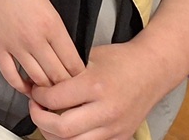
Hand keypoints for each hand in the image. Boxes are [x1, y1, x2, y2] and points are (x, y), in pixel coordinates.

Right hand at [0, 0, 83, 95]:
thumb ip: (56, 14)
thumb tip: (64, 31)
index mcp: (52, 24)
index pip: (73, 62)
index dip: (81, 74)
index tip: (82, 76)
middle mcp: (35, 39)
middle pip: (58, 77)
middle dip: (66, 85)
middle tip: (69, 86)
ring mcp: (15, 46)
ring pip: (37, 80)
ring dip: (46, 88)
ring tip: (51, 89)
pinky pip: (10, 75)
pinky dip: (20, 86)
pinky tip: (26, 86)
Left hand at [28, 41, 163, 139]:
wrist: (152, 70)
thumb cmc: (121, 61)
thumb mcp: (89, 56)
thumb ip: (66, 71)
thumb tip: (41, 80)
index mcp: (96, 86)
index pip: (55, 100)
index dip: (38, 96)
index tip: (36, 91)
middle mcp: (106, 111)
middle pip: (61, 129)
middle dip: (40, 119)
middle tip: (36, 107)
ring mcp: (115, 128)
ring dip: (53, 134)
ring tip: (48, 120)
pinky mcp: (121, 137)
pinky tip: (67, 129)